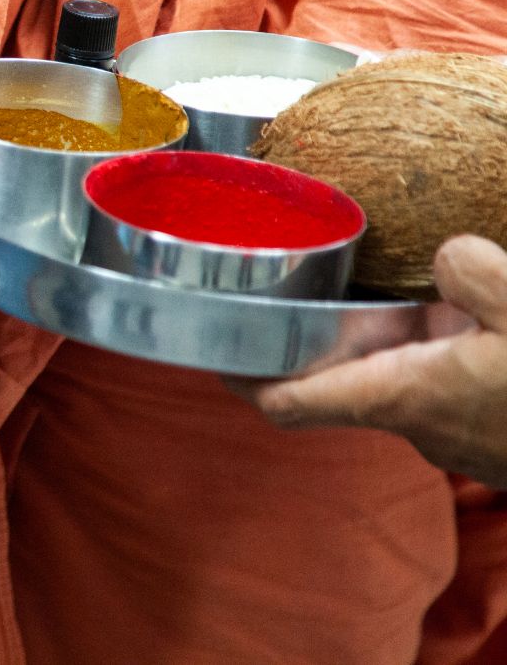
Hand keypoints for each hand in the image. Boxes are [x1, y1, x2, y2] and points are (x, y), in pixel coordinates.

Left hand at [234, 235, 506, 487]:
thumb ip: (477, 276)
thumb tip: (444, 257)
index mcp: (401, 396)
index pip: (290, 402)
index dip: (245, 380)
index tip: (217, 352)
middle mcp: (415, 426)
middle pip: (339, 381)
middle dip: (321, 339)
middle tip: (295, 290)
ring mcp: (453, 437)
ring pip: (397, 382)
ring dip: (389, 344)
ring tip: (384, 289)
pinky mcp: (488, 439)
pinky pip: (442, 391)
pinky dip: (435, 357)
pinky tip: (459, 319)